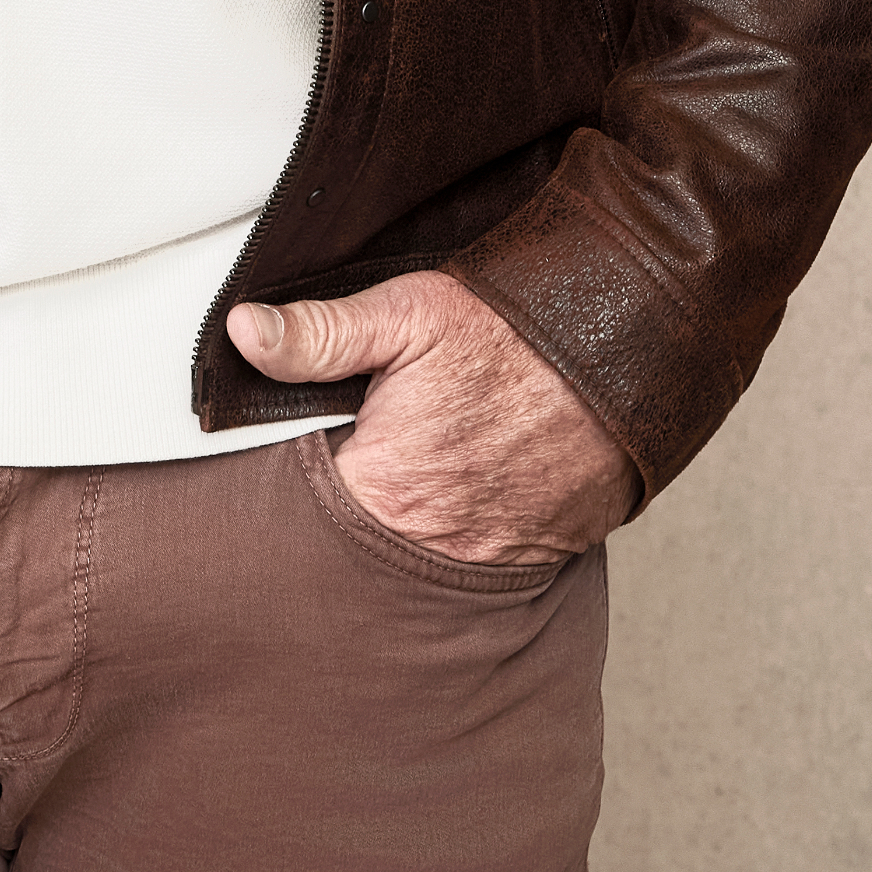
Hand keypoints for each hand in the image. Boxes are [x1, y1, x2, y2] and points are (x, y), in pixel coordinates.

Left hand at [227, 272, 636, 562]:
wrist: (628, 350)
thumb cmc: (514, 331)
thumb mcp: (405, 313)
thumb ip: (319, 335)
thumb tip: (242, 333)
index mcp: (387, 489)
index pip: (314, 506)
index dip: (307, 475)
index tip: (311, 446)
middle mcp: (439, 543)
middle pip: (370, 540)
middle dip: (359, 508)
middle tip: (369, 453)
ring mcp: (495, 557)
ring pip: (430, 554)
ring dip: (418, 523)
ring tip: (423, 468)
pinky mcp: (543, 554)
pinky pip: (488, 555)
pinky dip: (473, 528)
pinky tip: (472, 483)